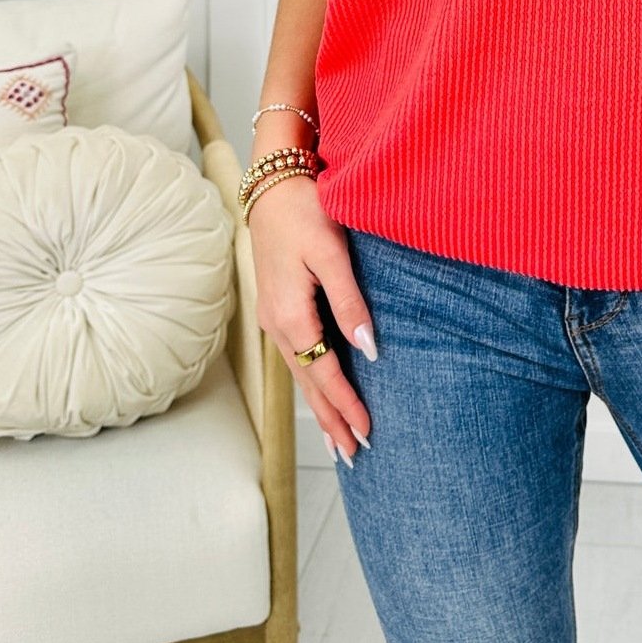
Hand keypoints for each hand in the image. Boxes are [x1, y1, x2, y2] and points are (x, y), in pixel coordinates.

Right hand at [246, 173, 375, 466]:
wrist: (272, 186)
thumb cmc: (306, 212)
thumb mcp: (332, 252)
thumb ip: (350, 301)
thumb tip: (369, 349)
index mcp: (291, 315)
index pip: (324, 372)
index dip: (347, 405)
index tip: (368, 433)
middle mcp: (277, 324)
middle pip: (309, 384)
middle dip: (331, 421)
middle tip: (355, 456)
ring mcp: (273, 318)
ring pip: (300, 374)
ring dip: (320, 408)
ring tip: (338, 441)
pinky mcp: (277, 309)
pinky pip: (296, 358)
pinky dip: (311, 382)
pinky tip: (320, 393)